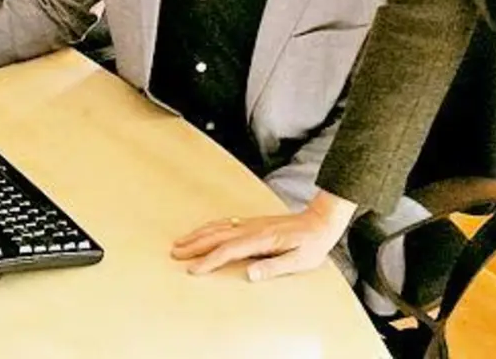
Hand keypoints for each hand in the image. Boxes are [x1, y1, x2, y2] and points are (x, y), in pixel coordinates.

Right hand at [170, 191, 356, 281]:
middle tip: (175, 253)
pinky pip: (226, 223)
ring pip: (219, 227)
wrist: (321, 221)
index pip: (229, 250)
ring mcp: (252, 223)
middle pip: (217, 236)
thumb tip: (251, 274)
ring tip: (181, 241)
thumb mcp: (300, 261)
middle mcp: (253, 228)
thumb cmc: (312, 244)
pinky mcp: (254, 222)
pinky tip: (203, 231)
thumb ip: (275, 267)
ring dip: (198, 234)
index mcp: (262, 239)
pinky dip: (210, 227)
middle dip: (195, 245)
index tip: (193, 269)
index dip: (209, 260)